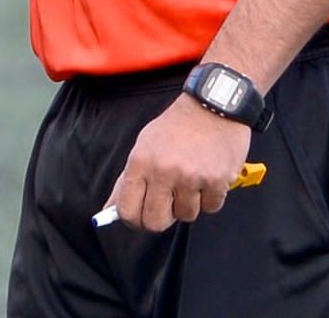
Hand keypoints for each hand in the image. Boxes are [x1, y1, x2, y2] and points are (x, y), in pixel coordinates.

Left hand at [100, 93, 251, 231]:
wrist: (211, 106)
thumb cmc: (177, 126)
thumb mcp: (144, 145)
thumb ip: (128, 179)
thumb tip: (111, 209)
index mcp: (140, 161)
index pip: (128, 210)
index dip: (134, 220)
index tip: (139, 218)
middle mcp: (163, 171)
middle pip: (155, 222)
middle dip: (161, 218)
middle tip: (167, 205)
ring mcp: (191, 178)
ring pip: (186, 216)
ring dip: (189, 204)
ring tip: (191, 180)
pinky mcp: (216, 181)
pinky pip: (210, 208)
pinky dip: (210, 198)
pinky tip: (207, 177)